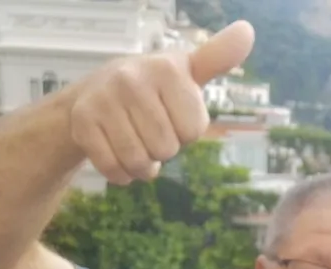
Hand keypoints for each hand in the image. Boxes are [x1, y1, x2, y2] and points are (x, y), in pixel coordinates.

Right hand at [65, 21, 255, 184]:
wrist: (95, 92)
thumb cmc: (153, 87)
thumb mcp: (186, 71)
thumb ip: (217, 57)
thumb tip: (247, 32)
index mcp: (167, 68)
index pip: (192, 131)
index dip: (185, 131)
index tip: (171, 113)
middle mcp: (132, 78)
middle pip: (166, 148)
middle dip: (163, 149)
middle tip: (149, 127)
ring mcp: (104, 99)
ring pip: (139, 162)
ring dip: (142, 165)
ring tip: (135, 141)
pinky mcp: (83, 122)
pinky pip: (113, 169)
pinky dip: (120, 173)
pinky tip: (117, 152)